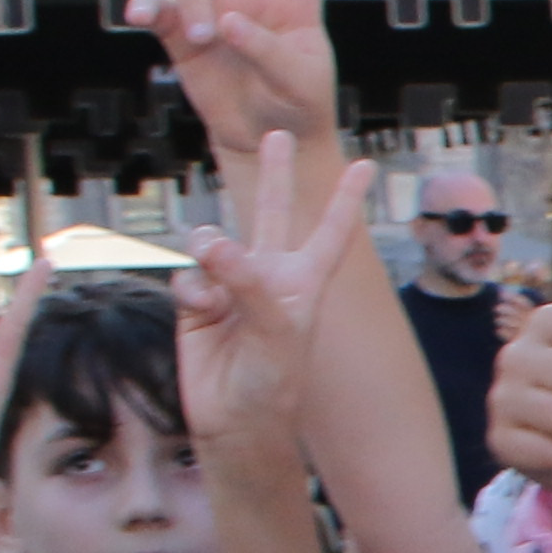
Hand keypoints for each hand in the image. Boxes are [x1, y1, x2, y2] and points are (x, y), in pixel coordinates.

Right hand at [122, 0, 338, 160]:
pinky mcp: (179, 31)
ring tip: (202, 38)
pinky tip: (144, 16)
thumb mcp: (299, 81)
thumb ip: (269, 49)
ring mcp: (214, 7)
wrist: (263, 136)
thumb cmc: (295, 104)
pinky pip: (156, 7)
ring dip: (191, 0)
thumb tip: (226, 21)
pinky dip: (148, 8)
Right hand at [172, 132, 372, 452]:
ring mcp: (230, 285)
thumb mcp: (274, 330)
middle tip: (278, 135)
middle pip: (270, 212)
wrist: (234, 417)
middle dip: (275, 174)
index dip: (345, 198)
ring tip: (217, 287)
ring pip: (212, 241)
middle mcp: (269, 275)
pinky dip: (191, 291)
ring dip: (209, 254)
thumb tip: (212, 245)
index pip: (330, 230)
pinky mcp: (196, 300)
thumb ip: (248, 282)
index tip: (365, 165)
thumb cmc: (272, 380)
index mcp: (303, 281)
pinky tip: (202, 314)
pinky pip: (186, 276)